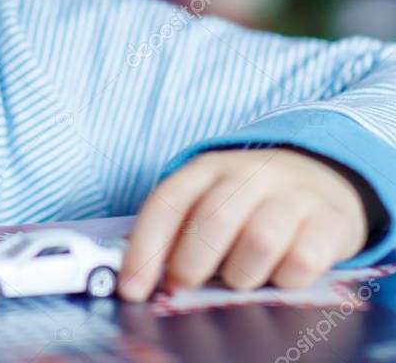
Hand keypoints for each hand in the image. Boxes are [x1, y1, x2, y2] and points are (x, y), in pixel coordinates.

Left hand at [117, 147, 371, 300]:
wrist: (321, 178)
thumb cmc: (248, 201)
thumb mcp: (209, 198)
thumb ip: (176, 229)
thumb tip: (136, 274)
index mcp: (206, 168)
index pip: (167, 203)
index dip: (145, 248)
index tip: (131, 289)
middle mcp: (247, 174)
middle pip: (213, 219)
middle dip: (190, 263)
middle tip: (182, 288)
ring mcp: (291, 195)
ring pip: (259, 241)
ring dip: (240, 274)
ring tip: (237, 279)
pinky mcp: (328, 222)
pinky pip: (302, 260)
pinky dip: (286, 280)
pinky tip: (279, 277)